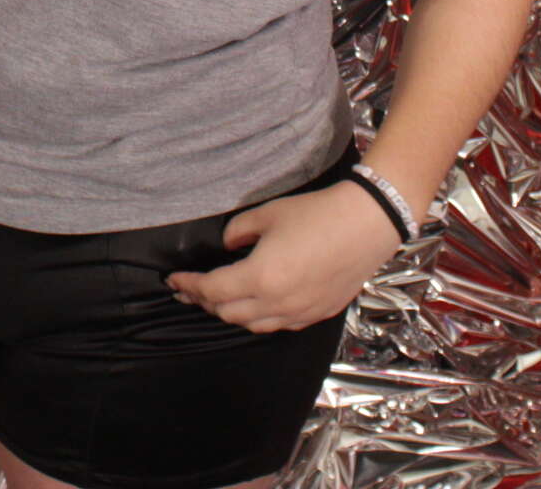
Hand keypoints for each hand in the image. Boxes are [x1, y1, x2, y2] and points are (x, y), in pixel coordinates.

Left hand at [165, 181, 403, 333]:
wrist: (366, 224)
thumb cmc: (317, 214)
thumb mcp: (267, 214)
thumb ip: (238, 232)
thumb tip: (229, 245)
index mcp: (260, 277)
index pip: (212, 290)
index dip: (189, 286)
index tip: (174, 280)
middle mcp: (277, 303)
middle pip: (228, 313)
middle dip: (205, 302)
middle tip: (190, 290)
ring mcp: (299, 313)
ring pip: (253, 325)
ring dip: (231, 313)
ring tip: (219, 300)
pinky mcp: (318, 314)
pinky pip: (279, 325)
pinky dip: (260, 318)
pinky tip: (256, 305)